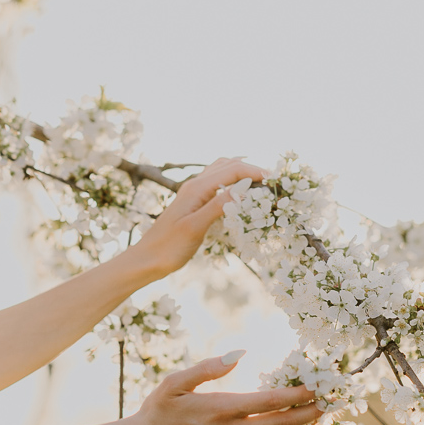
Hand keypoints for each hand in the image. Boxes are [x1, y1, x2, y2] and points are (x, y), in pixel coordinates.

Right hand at [122, 352, 321, 424]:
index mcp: (220, 410)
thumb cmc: (156, 412)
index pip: (270, 402)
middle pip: (282, 424)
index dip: (298, 394)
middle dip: (311, 412)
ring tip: (321, 413)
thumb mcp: (174, 383)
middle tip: (335, 401)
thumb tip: (240, 353)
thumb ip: (208, 367)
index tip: (319, 385)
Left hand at [129, 156, 269, 281]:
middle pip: (228, 165)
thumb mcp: (196, 227)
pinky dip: (231, 181)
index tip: (275, 180)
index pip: (232, 170)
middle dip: (251, 169)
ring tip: (260, 182)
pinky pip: (215, 183)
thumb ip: (218, 205)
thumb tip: (243, 188)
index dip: (255, 172)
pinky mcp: (192, 203)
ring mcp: (192, 193)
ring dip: (241, 172)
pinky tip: (239, 192)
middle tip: (273, 181)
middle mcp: (194, 185)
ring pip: (221, 171)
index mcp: (196, 188)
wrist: (147, 259)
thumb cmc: (169, 247)